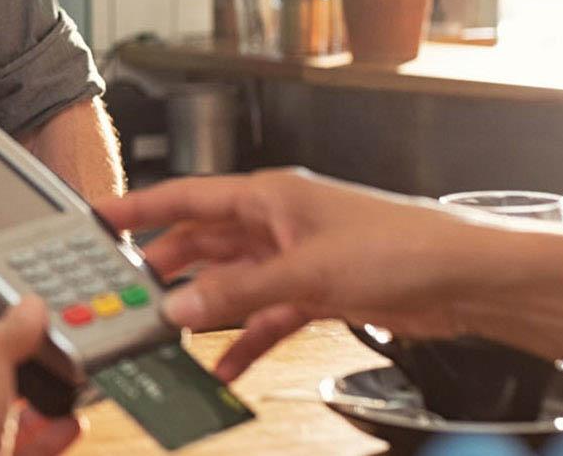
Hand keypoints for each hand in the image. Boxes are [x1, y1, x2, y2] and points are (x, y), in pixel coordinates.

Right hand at [94, 169, 497, 380]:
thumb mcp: (308, 271)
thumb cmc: (404, 245)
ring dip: (202, 309)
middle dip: (164, 269)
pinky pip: (264, 317)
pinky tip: (225, 366)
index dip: (139, 208)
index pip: (186, 197)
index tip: (98, 220)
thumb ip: (240, 292)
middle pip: (202, 243)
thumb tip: (181, 306)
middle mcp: (277, 222)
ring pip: (231, 284)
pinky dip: (244, 340)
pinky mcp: (316, 292)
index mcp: (269, 195)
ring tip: (164, 334)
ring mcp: (295, 258)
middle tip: (123, 294)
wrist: (464, 279)